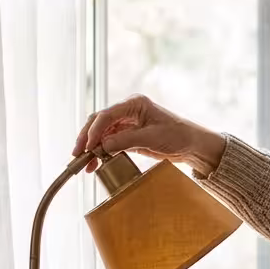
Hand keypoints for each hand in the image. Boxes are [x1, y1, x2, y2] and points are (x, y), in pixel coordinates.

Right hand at [72, 95, 226, 176]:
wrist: (192, 145)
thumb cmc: (178, 135)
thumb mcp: (152, 138)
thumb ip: (126, 140)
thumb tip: (102, 146)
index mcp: (135, 104)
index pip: (107, 114)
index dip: (94, 130)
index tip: (87, 146)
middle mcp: (127, 111)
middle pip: (99, 122)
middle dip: (86, 138)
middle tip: (77, 155)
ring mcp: (126, 124)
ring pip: (101, 134)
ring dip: (91, 148)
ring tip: (84, 164)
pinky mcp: (128, 136)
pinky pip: (109, 143)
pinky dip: (100, 153)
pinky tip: (95, 164)